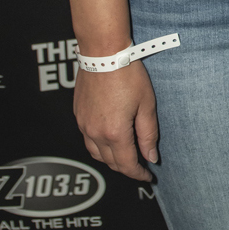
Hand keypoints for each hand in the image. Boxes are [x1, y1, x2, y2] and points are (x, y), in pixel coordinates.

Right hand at [74, 66, 159, 181]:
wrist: (103, 53)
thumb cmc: (128, 75)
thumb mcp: (146, 105)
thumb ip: (148, 134)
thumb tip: (150, 157)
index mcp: (114, 132)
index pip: (126, 164)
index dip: (138, 174)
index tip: (148, 176)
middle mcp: (95, 132)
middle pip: (110, 162)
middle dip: (126, 168)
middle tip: (140, 166)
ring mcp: (83, 124)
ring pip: (96, 153)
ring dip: (111, 159)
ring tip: (126, 156)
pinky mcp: (78, 115)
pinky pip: (87, 139)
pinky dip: (99, 146)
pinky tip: (110, 140)